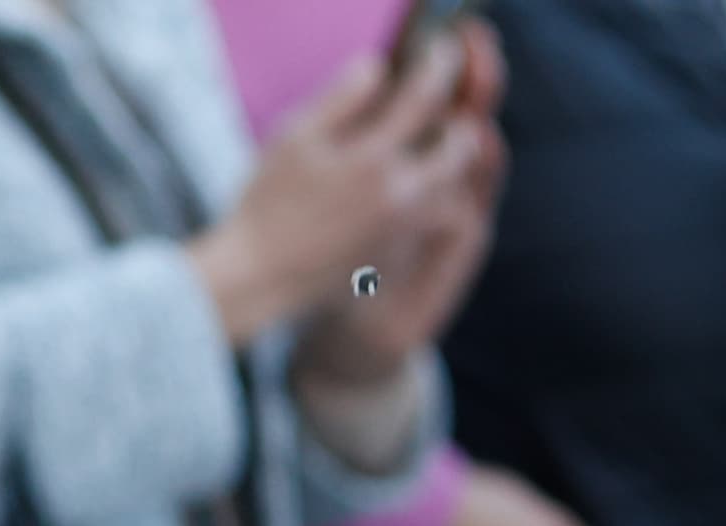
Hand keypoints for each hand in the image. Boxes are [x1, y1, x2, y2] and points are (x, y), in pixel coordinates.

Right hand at [195, 25, 505, 361]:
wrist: (263, 275)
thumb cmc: (269, 202)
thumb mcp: (295, 137)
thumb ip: (342, 98)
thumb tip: (379, 66)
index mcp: (374, 159)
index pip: (424, 97)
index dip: (440, 64)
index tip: (443, 48)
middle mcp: (402, 195)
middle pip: (462, 146)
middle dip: (461, 116)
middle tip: (450, 100)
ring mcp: (407, 227)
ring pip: (458, 183)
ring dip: (455, 156)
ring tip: (437, 138)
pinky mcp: (405, 249)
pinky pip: (441, 212)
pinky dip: (442, 190)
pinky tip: (417, 179)